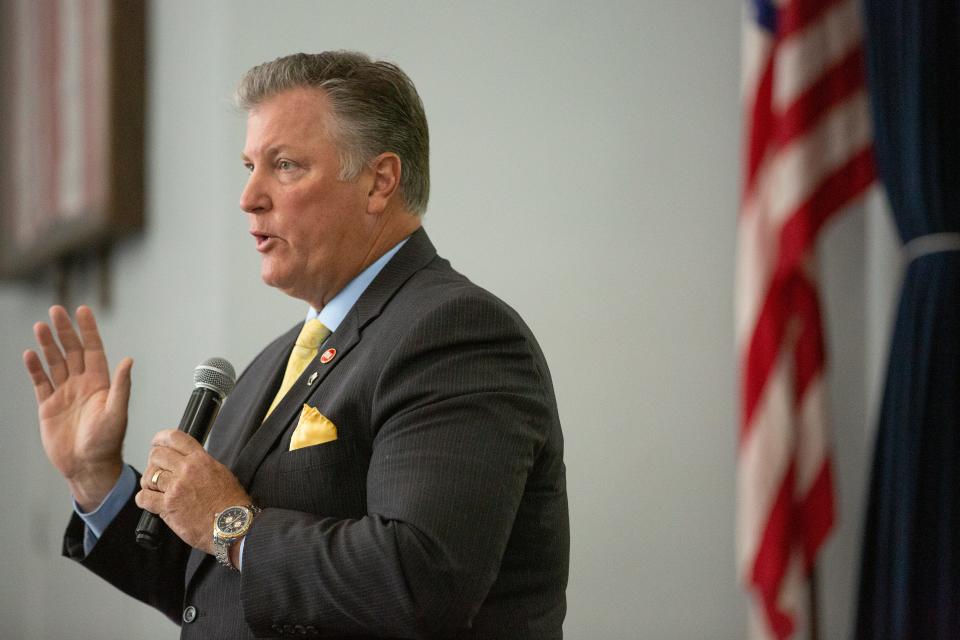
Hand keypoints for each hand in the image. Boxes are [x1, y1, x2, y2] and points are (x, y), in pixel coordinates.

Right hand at [23, 306, 132, 510]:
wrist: (87, 467)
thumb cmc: (107, 443)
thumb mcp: (117, 412)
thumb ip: (121, 386)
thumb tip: (128, 360)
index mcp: (101, 383)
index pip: (93, 350)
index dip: (88, 330)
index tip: (82, 310)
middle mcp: (82, 385)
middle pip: (72, 351)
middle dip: (64, 330)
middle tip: (56, 310)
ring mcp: (65, 394)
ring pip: (55, 363)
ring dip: (48, 345)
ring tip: (41, 326)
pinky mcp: (49, 406)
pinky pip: (40, 382)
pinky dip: (35, 368)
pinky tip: (30, 354)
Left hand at [136, 429, 251, 553]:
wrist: (232, 525)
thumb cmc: (230, 502)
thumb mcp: (220, 472)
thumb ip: (201, 464)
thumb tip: (186, 461)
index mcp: (201, 459)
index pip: (175, 438)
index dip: (161, 438)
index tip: (157, 443)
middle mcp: (187, 470)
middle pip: (157, 455)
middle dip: (153, 462)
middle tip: (156, 471)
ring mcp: (176, 488)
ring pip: (148, 476)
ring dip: (149, 483)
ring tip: (155, 489)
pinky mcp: (168, 507)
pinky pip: (144, 498)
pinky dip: (143, 499)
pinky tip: (149, 501)